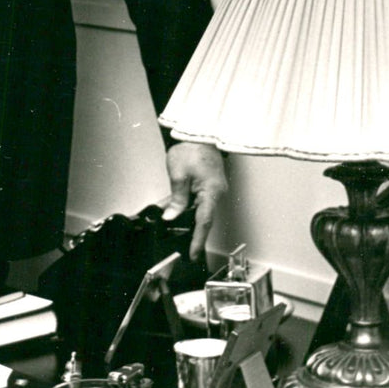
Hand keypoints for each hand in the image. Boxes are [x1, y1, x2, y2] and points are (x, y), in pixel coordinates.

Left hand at [161, 141, 227, 261]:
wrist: (200, 133)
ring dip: (191, 222)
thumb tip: (171, 217)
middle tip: (186, 250)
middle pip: (204, 219)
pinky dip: (191, 210)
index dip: (198, 240)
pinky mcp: (210, 187)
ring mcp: (215, 190)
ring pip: (202, 212)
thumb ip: (176, 199)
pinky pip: (201, 203)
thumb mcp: (178, 175)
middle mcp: (216, 194)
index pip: (204, 222)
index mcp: (211, 192)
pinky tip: (180, 215)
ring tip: (179, 234)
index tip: (194, 254)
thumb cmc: (192, 149)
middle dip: (194, 235)